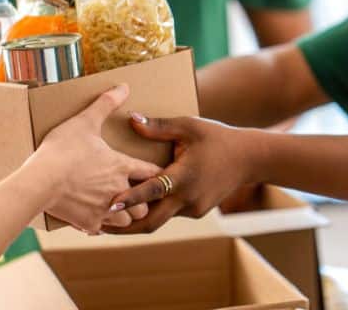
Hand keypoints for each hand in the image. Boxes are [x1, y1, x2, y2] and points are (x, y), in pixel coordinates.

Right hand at [20, 85, 159, 232]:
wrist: (40, 182)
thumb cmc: (63, 150)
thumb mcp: (84, 121)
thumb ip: (105, 104)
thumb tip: (124, 86)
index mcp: (122, 166)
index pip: (152, 173)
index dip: (156, 173)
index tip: (157, 174)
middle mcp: (119, 190)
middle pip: (145, 203)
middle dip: (142, 200)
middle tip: (135, 194)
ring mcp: (104, 209)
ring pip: (127, 220)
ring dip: (124, 215)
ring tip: (116, 207)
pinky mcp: (88, 223)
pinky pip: (101, 229)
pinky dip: (99, 224)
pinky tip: (92, 216)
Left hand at [102, 114, 258, 233]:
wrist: (249, 158)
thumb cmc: (217, 138)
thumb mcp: (189, 126)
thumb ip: (158, 127)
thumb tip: (131, 119)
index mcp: (184, 177)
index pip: (151, 191)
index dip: (129, 200)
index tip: (108, 207)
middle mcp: (187, 198)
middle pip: (151, 222)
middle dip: (124, 228)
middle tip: (97, 227)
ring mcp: (193, 208)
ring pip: (160, 219)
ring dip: (137, 220)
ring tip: (109, 222)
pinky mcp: (196, 211)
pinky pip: (170, 213)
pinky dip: (154, 212)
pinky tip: (136, 210)